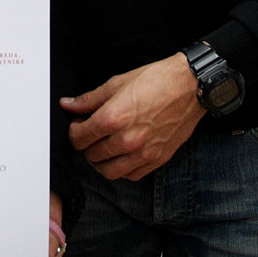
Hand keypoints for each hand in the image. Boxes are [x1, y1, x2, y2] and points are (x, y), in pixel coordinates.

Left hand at [60, 53, 204, 180]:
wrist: (190, 87)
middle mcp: (128, 139)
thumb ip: (89, 99)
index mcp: (114, 117)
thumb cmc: (156, 81)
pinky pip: (131, 176)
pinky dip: (121, 169)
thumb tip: (68, 105)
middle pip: (91, 156)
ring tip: (103, 147)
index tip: (79, 124)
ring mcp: (144, 152)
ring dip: (100, 162)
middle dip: (86, 145)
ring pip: (108, 172)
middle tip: (91, 133)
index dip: (74, 131)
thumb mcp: (117, 83)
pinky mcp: (157, 159)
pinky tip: (121, 155)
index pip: (79, 138)